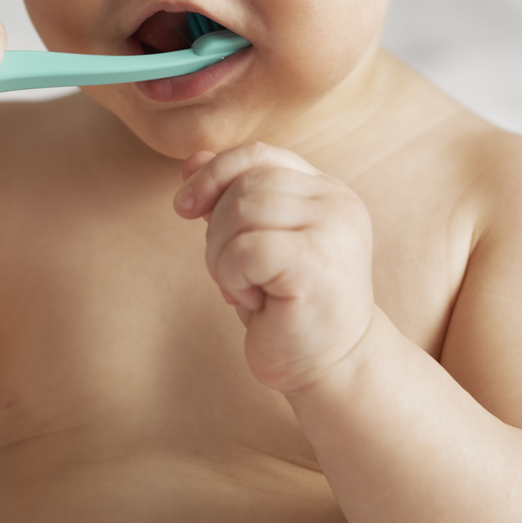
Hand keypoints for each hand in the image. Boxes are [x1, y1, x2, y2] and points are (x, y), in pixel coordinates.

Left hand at [173, 143, 376, 392]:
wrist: (331, 368)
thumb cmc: (289, 308)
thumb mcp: (255, 244)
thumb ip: (231, 199)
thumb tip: (190, 160)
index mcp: (326, 190)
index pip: (258, 154)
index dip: (213, 173)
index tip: (185, 207)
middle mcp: (336, 201)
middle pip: (244, 183)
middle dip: (217, 230)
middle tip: (234, 275)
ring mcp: (333, 228)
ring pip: (240, 213)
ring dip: (222, 257)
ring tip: (246, 289)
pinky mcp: (317, 261)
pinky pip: (245, 249)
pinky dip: (233, 277)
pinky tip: (256, 301)